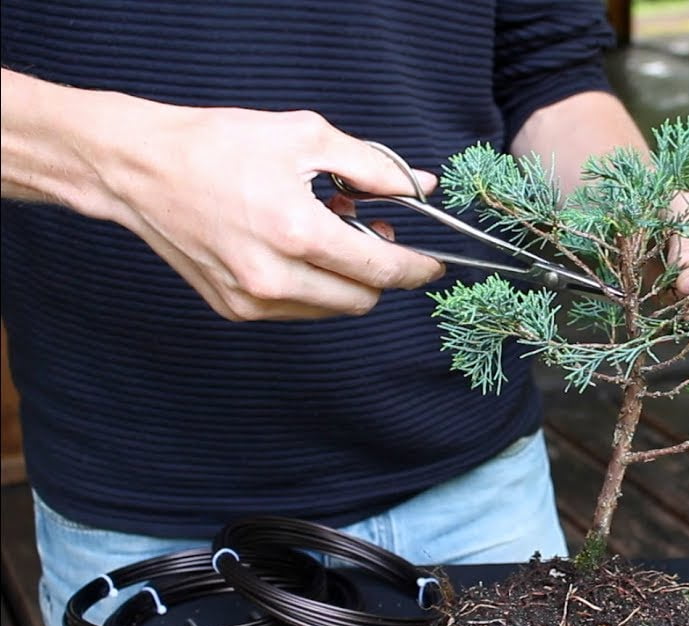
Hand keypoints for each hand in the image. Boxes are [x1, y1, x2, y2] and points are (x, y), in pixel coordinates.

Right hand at [100, 105, 443, 319]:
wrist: (140, 169)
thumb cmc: (219, 145)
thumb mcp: (305, 137)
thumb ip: (372, 166)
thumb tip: (420, 185)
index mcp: (296, 233)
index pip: (381, 271)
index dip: (416, 268)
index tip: (434, 264)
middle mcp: (274, 278)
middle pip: (362, 300)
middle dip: (380, 271)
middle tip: (372, 230)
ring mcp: (251, 300)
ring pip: (331, 309)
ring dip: (344, 279)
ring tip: (326, 230)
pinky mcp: (233, 309)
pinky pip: (297, 310)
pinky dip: (311, 285)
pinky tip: (295, 246)